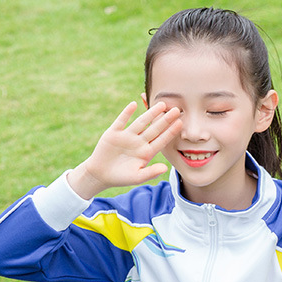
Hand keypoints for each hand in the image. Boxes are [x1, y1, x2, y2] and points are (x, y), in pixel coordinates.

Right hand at [67, 101, 181, 198]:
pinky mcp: (113, 133)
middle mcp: (139, 142)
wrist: (101, 174)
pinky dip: (126, 113)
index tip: (180, 123)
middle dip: (165, 120)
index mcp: (147, 152)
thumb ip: (151, 172)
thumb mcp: (137, 177)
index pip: (161, 140)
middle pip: (154, 129)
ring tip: (161, 104)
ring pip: (141, 122)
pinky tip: (133, 104)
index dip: (170, 132)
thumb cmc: (122, 177)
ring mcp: (127, 136)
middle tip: (177, 110)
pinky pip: (121, 121)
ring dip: (150, 113)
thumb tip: (165, 168)